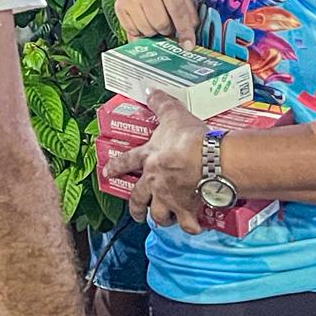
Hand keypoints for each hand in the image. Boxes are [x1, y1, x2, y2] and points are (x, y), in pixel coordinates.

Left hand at [104, 90, 207, 233]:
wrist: (207, 160)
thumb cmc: (188, 138)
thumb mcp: (172, 114)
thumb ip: (160, 103)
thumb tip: (150, 89)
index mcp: (149, 159)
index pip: (126, 162)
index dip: (115, 167)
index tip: (107, 173)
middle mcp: (154, 183)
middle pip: (138, 199)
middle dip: (135, 208)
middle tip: (136, 213)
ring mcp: (169, 199)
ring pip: (158, 216)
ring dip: (160, 218)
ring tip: (165, 218)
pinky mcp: (187, 210)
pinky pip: (186, 224)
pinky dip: (189, 226)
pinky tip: (193, 226)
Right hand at [115, 0, 198, 49]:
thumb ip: (189, 13)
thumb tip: (188, 41)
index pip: (177, 11)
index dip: (185, 31)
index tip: (188, 45)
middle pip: (161, 24)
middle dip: (168, 30)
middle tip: (169, 24)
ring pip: (147, 30)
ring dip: (155, 31)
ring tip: (156, 20)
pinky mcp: (119, 6)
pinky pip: (133, 32)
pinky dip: (142, 32)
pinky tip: (145, 20)